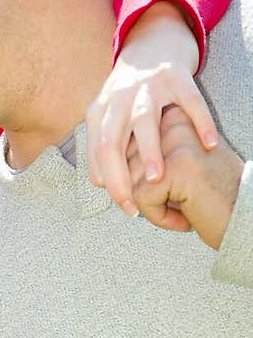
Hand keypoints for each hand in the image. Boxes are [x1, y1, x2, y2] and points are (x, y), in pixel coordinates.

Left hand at [86, 1, 218, 216]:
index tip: (127, 206)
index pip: (98, 151)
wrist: (154, 39)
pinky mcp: (176, 74)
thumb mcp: (110, 113)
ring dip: (148, 150)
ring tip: (156, 178)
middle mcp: (119, 96)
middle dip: (120, 174)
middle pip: (112, 139)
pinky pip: (189, 99)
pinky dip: (199, 120)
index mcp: (100, 109)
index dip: (109, 182)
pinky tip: (207, 144)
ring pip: (144, 119)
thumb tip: (98, 183)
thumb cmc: (132, 92)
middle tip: (132, 205)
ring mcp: (147, 84)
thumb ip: (104, 145)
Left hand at [127, 104, 243, 247]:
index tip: (154, 193)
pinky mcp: (179, 165)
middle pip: (122, 163)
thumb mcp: (174, 168)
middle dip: (133, 194)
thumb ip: (142, 159)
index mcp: (169, 116)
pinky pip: (144, 198)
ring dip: (151, 207)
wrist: (249, 212)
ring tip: (180, 212)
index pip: (122, 147)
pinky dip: (161, 219)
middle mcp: (171, 121)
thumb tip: (100, 173)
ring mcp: (176, 140)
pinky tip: (186, 221)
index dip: (127, 179)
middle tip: (158, 209)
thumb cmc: (211, 195)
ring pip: (130, 181)